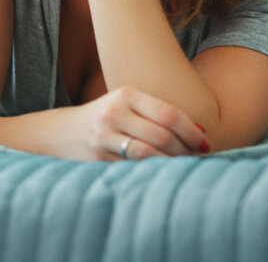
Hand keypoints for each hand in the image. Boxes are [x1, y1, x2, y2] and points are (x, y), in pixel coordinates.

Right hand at [72, 86, 209, 160]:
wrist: (62, 132)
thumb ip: (158, 115)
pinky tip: (161, 172)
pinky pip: (134, 168)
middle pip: (162, 136)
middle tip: (196, 158)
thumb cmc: (107, 119)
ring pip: (149, 154)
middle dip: (185, 151)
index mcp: (125, 95)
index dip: (191, 132)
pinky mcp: (99, 157)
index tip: (205, 143)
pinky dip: (153, 172)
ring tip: (181, 166)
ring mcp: (104, 136)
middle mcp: (113, 113)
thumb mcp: (127, 106)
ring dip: (171, 164)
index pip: (169, 114)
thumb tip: (201, 132)